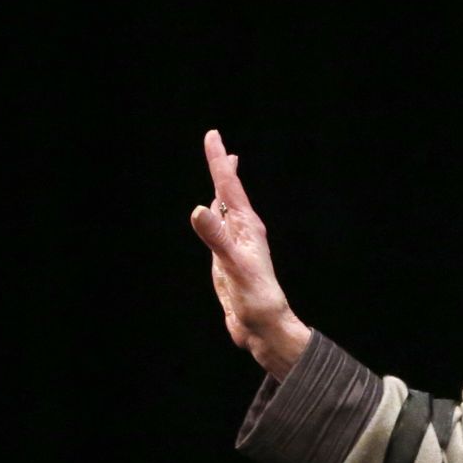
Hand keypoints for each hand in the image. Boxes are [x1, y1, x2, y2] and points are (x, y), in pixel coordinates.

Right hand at [190, 129, 310, 379]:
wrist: (264, 327)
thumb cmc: (255, 297)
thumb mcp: (233, 265)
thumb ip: (216, 238)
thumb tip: (199, 209)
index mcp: (247, 227)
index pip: (229, 186)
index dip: (219, 161)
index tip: (212, 135)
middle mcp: (243, 232)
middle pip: (229, 192)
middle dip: (221, 167)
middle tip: (215, 142)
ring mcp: (235, 245)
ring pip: (225, 209)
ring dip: (221, 188)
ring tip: (222, 170)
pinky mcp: (227, 260)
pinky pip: (219, 229)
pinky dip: (215, 214)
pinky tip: (214, 214)